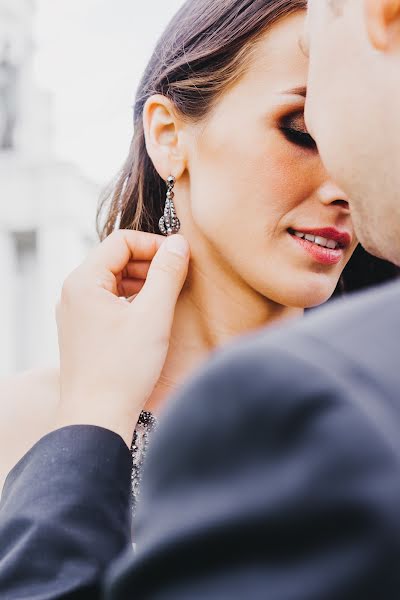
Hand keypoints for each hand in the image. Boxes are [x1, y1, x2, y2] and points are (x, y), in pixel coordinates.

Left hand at [55, 230, 189, 446]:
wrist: (97, 416)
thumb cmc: (122, 369)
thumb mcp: (153, 315)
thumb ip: (167, 273)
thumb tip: (179, 243)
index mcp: (83, 281)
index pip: (121, 241)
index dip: (154, 245)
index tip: (179, 258)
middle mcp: (74, 292)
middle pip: (116, 259)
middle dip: (150, 263)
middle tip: (178, 277)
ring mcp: (76, 312)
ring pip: (114, 280)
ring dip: (143, 282)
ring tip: (168, 297)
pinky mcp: (83, 330)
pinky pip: (109, 301)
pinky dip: (132, 300)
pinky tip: (151, 315)